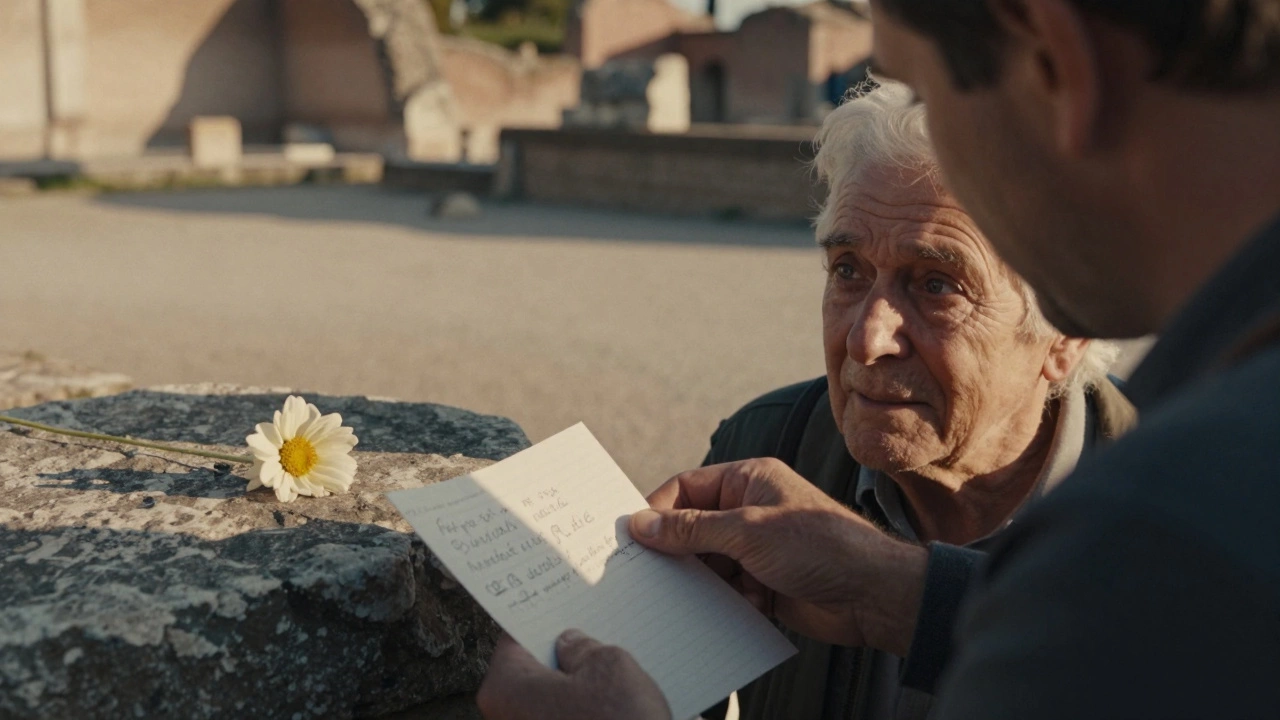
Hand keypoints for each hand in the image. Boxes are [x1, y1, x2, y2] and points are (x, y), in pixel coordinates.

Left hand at [477, 631, 670, 719]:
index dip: (540, 618)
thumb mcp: (608, 664)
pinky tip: (611, 698)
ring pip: (548, 698)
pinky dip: (581, 707)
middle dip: (560, 653)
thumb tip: (571, 644)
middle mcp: (505, 717)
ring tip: (608, 665)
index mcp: (505, 687)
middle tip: (588, 632)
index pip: (515, 638)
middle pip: (530, 670)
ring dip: (574, 683)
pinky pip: (561, 718)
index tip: (552, 604)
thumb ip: (583, 647)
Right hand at [631, 458, 926, 654]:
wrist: (872, 594)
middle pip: (692, 525)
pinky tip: (720, 608)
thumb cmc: (820, 545)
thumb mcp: (748, 530)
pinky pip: (724, 590)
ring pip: (706, 561)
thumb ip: (692, 528)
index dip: (657, 509)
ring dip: (698, 579)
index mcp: (748, 479)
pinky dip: (718, 600)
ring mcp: (755, 548)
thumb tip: (641, 523)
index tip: (630, 536)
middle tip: (645, 571)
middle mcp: (749, 509)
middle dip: (673, 548)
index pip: (686, 486)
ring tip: (684, 594)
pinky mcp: (762, 582)